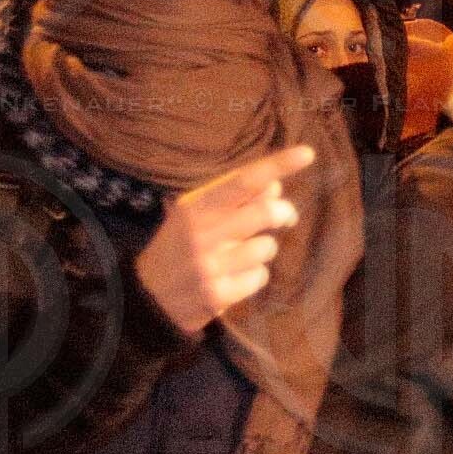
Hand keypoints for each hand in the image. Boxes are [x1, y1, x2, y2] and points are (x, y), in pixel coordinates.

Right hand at [135, 144, 313, 332]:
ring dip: (264, 249)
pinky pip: (260, 277)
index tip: (307, 154)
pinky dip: (254, 276)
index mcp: (196, 208)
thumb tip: (275, 186)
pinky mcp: (217, 296)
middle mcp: (203, 234)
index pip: (243, 181)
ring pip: (268, 247)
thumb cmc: (176, 249)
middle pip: (266, 213)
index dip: (278, 166)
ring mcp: (210, 266)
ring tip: (243, 255)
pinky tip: (234, 278)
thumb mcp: (192, 216)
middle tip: (285, 217)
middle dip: (285, 213)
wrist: (145, 299)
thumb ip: (231, 199)